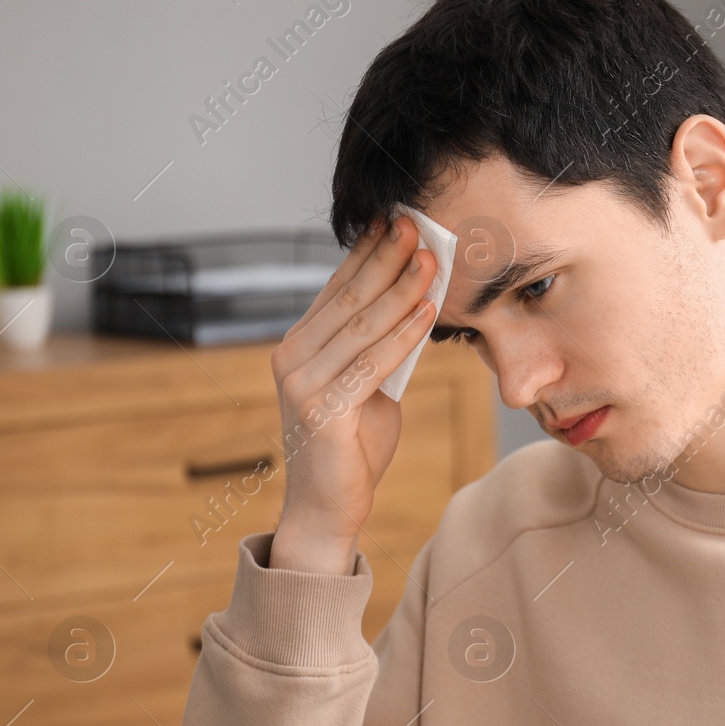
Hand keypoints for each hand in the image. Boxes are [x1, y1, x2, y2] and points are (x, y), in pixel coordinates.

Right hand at [267, 215, 439, 573]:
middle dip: (386, 259)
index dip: (368, 252)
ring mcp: (301, 383)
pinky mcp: (320, 410)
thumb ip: (380, 348)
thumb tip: (417, 302)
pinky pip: (371, 364)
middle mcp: (292, 357)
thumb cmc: (353, 444)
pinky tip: (427, 312)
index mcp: (301, 344)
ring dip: (401, 290)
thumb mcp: (369, 385)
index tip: (397, 219)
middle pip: (348, 298)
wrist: (330, 506)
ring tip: (432, 261)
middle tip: (417, 225)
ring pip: (361, 326)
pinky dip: (403, 336)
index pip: (337, 287)